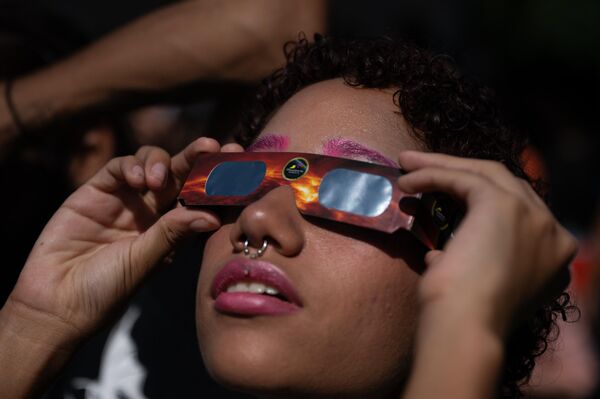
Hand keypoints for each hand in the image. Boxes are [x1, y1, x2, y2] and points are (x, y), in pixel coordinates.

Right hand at [3, 138, 243, 344]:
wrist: (55, 304)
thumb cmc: (105, 292)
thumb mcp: (144, 262)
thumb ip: (172, 234)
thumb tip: (212, 215)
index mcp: (172, 231)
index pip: (201, 199)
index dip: (219, 183)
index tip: (241, 168)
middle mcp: (153, 212)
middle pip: (182, 176)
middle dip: (200, 159)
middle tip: (216, 147)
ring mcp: (125, 200)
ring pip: (153, 164)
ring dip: (163, 163)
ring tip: (158, 180)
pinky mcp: (96, 192)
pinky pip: (118, 168)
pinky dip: (131, 166)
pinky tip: (137, 179)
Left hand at [397, 151, 576, 335]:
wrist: (466, 328)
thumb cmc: (463, 317)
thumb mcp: (476, 286)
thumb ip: (471, 265)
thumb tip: (441, 255)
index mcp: (552, 255)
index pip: (516, 208)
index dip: (476, 195)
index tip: (440, 192)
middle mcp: (552, 232)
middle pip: (503, 184)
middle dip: (457, 171)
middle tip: (417, 167)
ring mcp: (533, 216)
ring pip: (485, 174)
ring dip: (441, 165)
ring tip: (406, 165)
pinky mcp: (504, 205)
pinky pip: (464, 178)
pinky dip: (434, 174)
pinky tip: (407, 181)